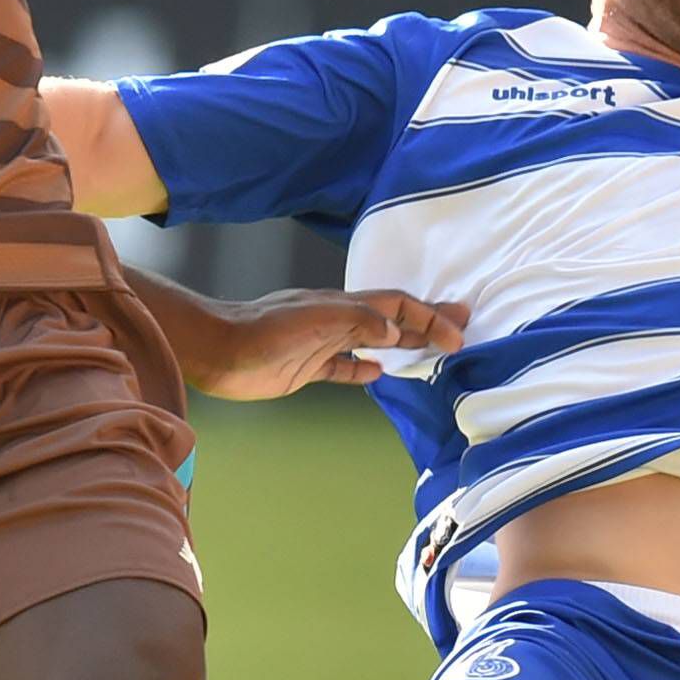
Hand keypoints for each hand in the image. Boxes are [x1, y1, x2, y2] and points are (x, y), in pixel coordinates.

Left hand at [182, 285, 469, 401]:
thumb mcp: (315, 320)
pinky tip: (377, 374)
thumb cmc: (263, 332)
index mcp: (343, 305)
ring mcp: (322, 343)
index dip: (429, 316)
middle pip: (392, 319)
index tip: (457, 332)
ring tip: (430, 347)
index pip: (398, 305)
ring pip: (373, 341)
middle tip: (461, 326)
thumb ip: (358, 321)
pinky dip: (363, 369)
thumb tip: (396, 329)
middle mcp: (337, 320)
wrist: (218, 350)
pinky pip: (343, 366)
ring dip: (403, 343)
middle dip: (427, 322)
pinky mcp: (305, 366)